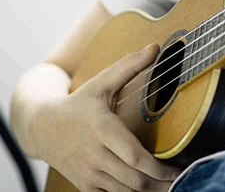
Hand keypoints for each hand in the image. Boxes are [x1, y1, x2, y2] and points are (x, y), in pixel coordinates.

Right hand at [34, 44, 183, 191]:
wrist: (42, 128)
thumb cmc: (79, 103)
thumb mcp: (102, 82)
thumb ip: (130, 66)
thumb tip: (156, 47)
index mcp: (103, 130)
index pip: (135, 157)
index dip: (160, 168)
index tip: (179, 169)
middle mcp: (95, 155)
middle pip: (134, 179)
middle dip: (161, 183)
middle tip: (182, 179)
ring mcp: (89, 173)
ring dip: (149, 191)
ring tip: (170, 186)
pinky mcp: (85, 185)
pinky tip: (147, 189)